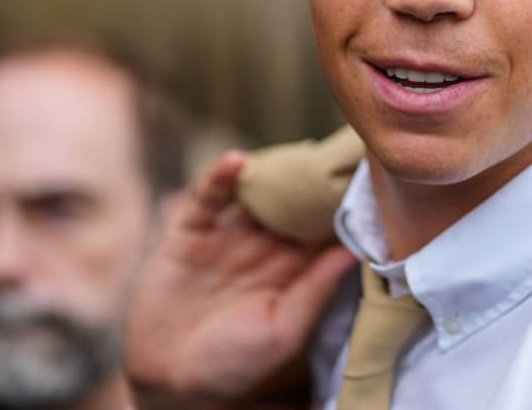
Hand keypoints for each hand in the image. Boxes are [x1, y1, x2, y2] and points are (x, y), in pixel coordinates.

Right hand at [125, 150, 356, 407]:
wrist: (168, 380)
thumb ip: (314, 291)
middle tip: (333, 151)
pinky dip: (219, 178)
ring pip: (254, 194)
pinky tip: (236, 161)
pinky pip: (208, 198)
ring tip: (290, 152)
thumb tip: (353, 253)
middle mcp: (262, 249)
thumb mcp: (282, 331)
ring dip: (270, 174)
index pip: (321, 231)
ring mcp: (226, 238)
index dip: (340, 208)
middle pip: (291, 204)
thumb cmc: (234, 366)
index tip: (363, 180)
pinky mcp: (189, 234)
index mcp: (290, 272)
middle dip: (309, 180)